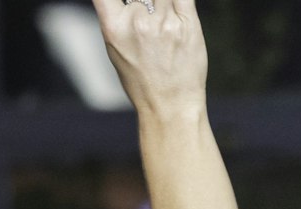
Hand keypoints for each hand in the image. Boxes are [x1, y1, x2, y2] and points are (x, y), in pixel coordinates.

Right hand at [93, 0, 208, 117]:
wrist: (169, 105)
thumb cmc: (141, 81)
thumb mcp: (116, 51)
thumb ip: (118, 19)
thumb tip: (128, 3)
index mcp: (113, 29)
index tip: (124, 3)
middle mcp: (137, 22)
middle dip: (144, 4)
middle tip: (150, 25)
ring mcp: (163, 21)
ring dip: (162, 6)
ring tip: (164, 28)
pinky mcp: (187, 21)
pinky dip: (179, 3)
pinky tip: (177, 15)